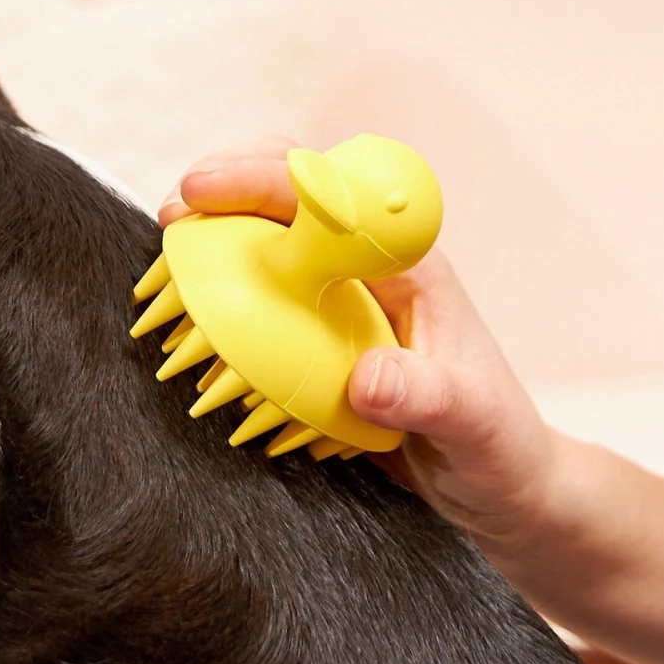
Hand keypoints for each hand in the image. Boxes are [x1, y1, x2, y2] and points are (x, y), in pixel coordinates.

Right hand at [161, 139, 559, 561]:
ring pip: (270, 231)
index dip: (264, 180)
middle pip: (293, 188)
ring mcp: (339, 296)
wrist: (499, 483)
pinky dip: (219, 285)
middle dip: (229, 183)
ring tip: (164, 258)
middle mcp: (369, 268)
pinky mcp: (317, 331)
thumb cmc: (499, 445)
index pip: (332, 195)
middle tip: (171, 218)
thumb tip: (366, 379)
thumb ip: (427, 398)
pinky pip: (261, 288)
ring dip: (215, 230)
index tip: (201, 195)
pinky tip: (187, 310)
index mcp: (409, 265)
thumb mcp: (473, 427)